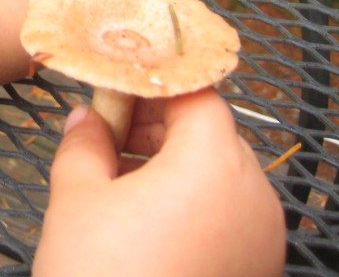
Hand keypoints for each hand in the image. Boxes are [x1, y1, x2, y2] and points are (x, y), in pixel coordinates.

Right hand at [35, 89, 285, 276]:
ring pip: (221, 174)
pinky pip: (229, 215)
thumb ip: (83, 142)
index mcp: (213, 161)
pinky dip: (194, 202)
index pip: (194, 92)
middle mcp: (253, 193)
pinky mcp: (257, 270)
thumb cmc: (98, 273)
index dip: (152, 81)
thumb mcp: (76, 197)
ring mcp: (263, 237)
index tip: (114, 81)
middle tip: (108, 128)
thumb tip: (86, 116)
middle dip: (159, 123)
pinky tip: (146, 219)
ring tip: (120, 176)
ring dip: (175, 162)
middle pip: (211, 132)